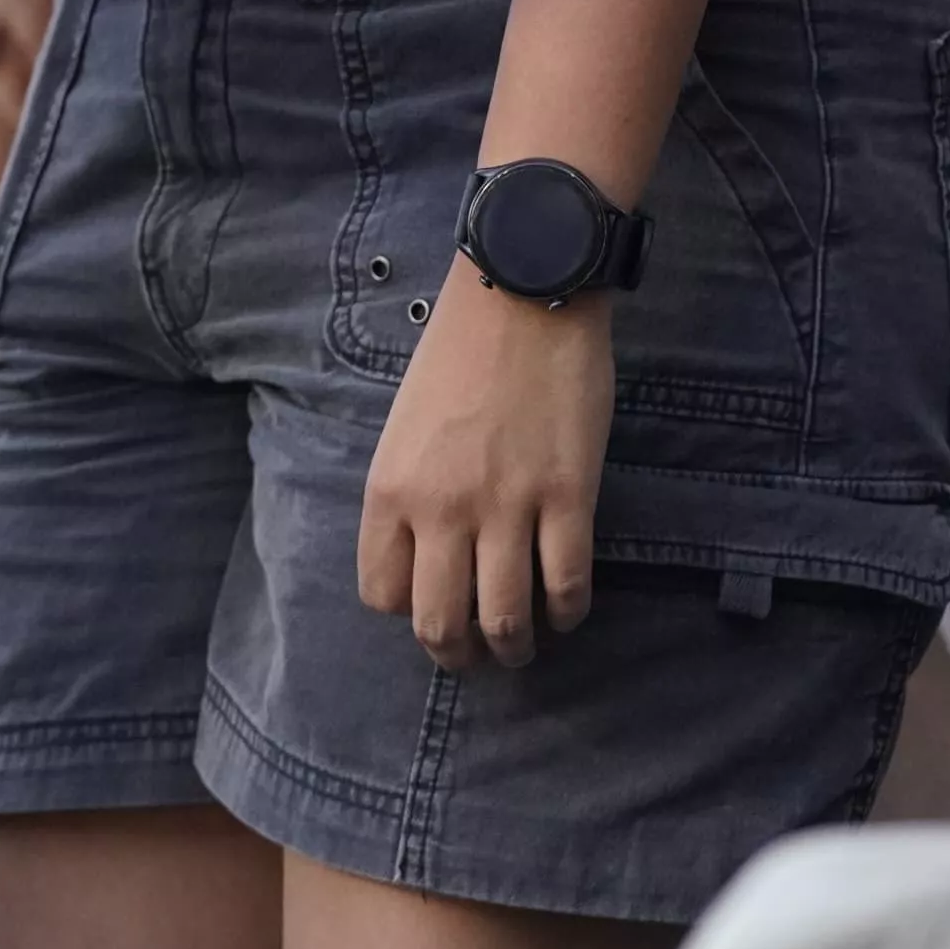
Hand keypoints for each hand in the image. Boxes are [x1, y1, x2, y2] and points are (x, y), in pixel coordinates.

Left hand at [358, 261, 612, 668]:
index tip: (431, 601)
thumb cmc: (460, 353)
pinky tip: (567, 611)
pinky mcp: (568, 498)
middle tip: (477, 655)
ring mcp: (507, 506)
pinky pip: (567, 585)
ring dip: (515, 649)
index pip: (381, 592)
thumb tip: (429, 557)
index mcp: (391, 489)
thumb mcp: (406, 427)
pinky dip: (567, 613)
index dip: (407, 610)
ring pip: (505, 620)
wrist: (524, 293)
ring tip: (523, 647)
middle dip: (458, 655)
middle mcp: (441, 509)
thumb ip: (411, 492)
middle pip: (439, 624)